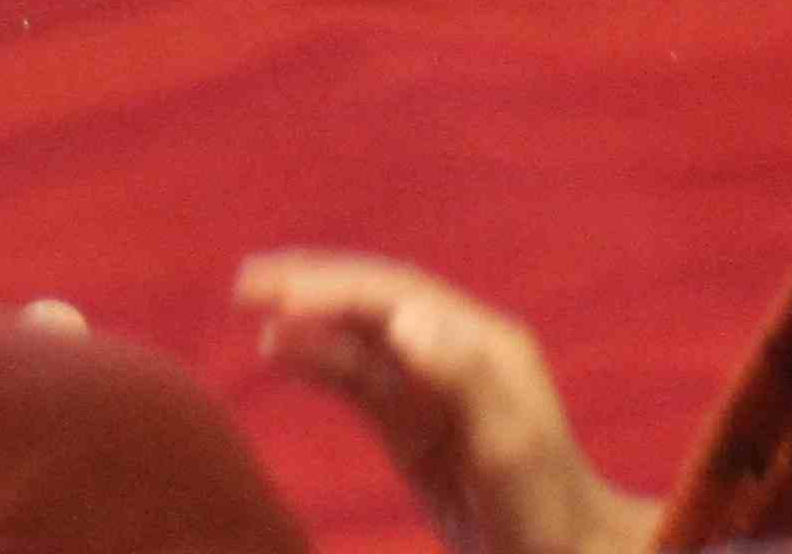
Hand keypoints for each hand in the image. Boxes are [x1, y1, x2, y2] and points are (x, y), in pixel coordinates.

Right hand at [240, 253, 652, 553]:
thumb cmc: (544, 508)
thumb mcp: (508, 445)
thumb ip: (461, 377)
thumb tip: (404, 319)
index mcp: (481, 341)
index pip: (395, 296)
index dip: (335, 288)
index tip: (280, 296)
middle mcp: (457, 350)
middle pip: (374, 300)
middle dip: (312, 285)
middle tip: (248, 282)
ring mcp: (433, 387)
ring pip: (360, 336)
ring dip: (309, 320)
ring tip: (253, 310)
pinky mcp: (415, 424)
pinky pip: (359, 379)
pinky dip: (318, 361)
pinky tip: (282, 353)